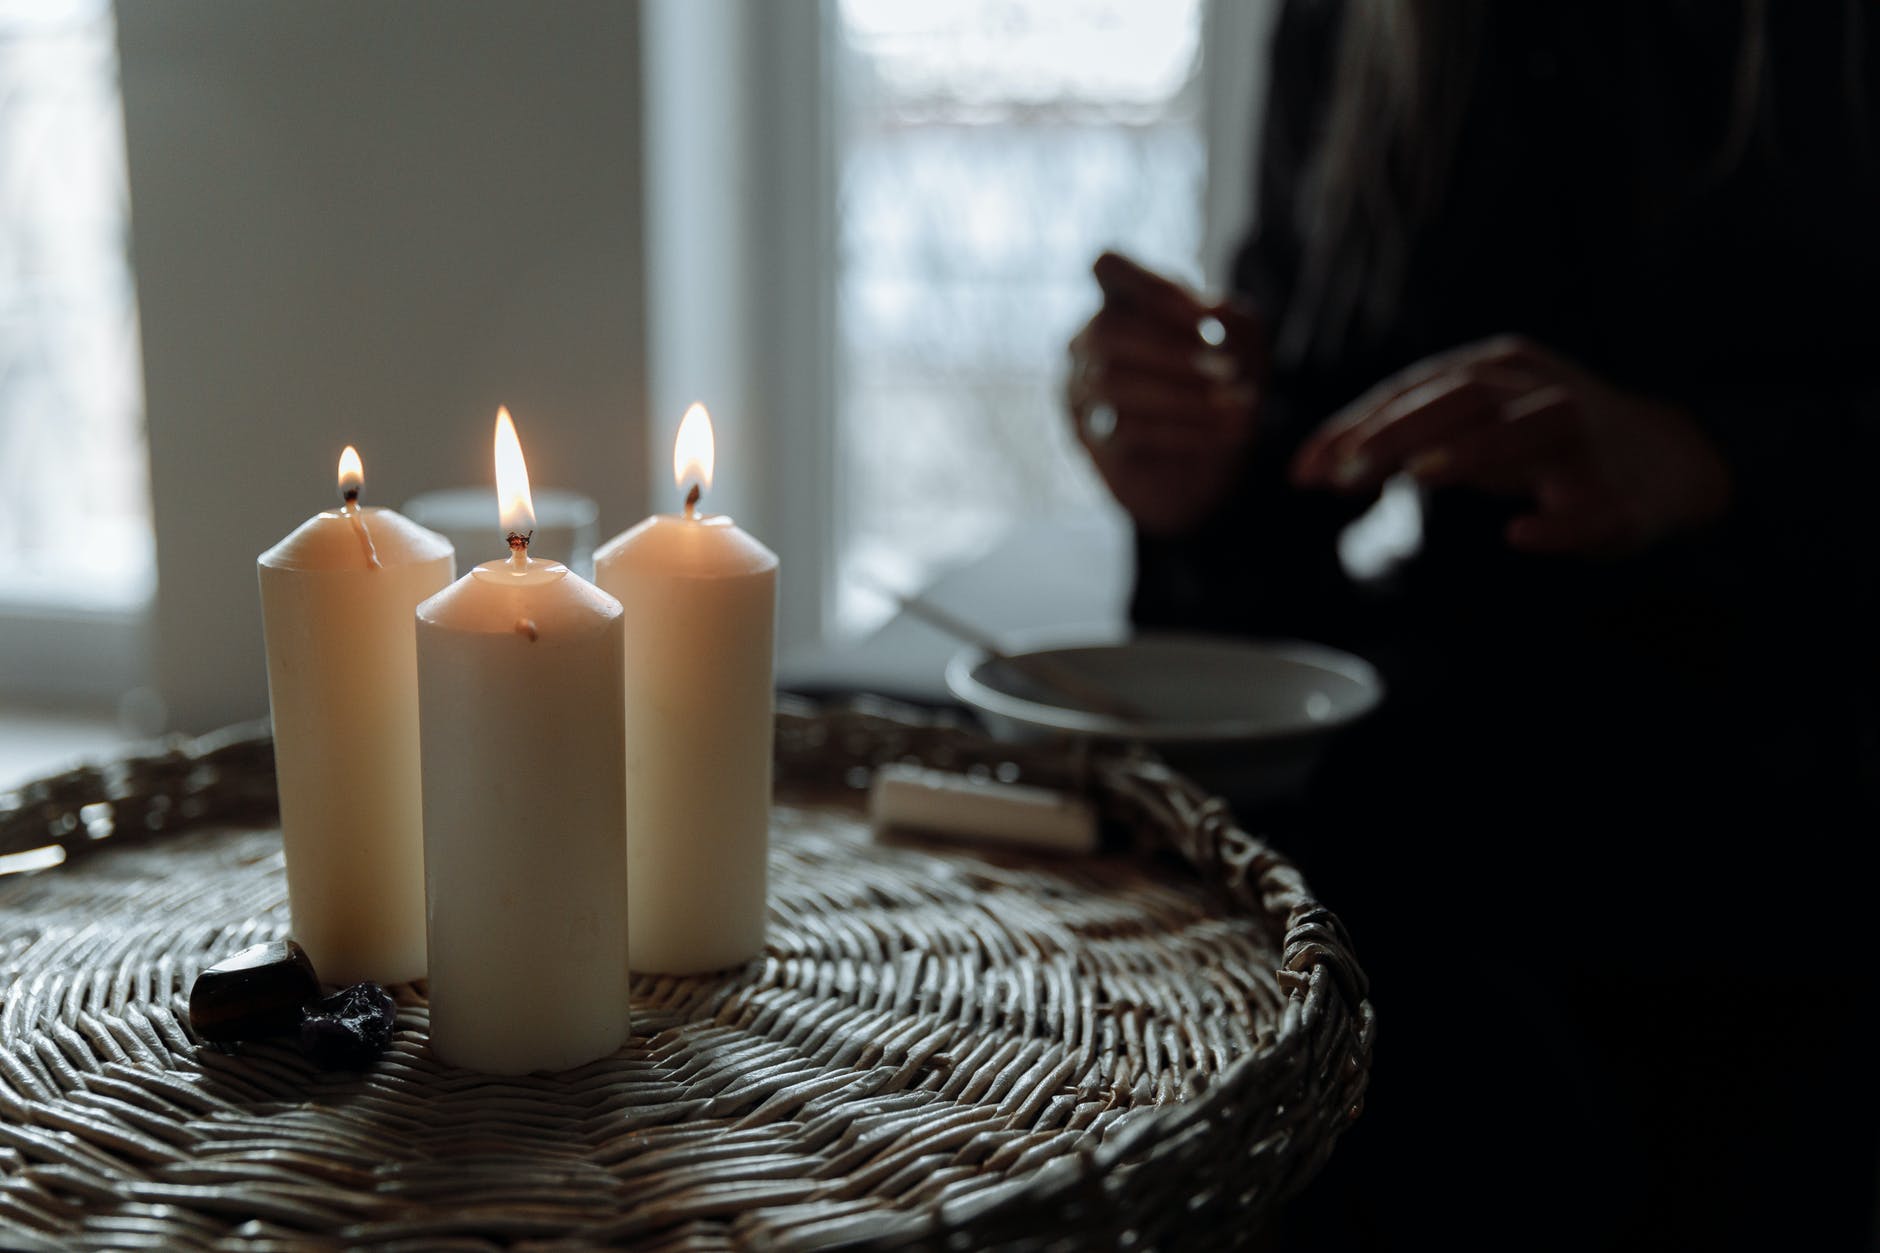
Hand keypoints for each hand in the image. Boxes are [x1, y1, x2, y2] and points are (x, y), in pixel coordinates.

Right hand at [1067, 252, 1264, 535]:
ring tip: (1237, 404)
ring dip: (1183, 393)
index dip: (1154, 287)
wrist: (1214, 463)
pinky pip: (1126, 429)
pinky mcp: (1093, 441)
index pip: (1108, 266)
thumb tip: (1209, 318)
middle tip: (1227, 370)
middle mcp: (1089, 342)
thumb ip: (1230, 319)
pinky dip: (1186, 429)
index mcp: (1123, 302)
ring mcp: (1082, 393)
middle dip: (1171, 350)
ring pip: (1112, 382)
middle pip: (1107, 330)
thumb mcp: (1244, 344)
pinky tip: (1230, 432)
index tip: (1206, 319)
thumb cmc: (1223, 387)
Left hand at [1289, 335, 1732, 554]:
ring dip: (1474, 452)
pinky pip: (1592, 506)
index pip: (1415, 390)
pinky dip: (1558, 523)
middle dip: (1398, 433)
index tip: (1302, 469)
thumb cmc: (1541, 443)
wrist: (1666, 461)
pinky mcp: (1623, 493)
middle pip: (1463, 398)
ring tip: (1419, 477)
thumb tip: (1315, 467)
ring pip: (1529, 430)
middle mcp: (1539, 390)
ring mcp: (1586, 437)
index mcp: (1497, 370)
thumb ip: (1400, 442)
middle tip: (1342, 474)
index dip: (1356, 426)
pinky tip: (1521, 537)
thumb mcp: (1470, 429)